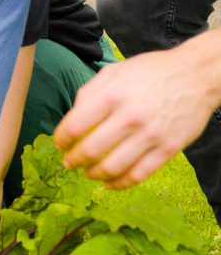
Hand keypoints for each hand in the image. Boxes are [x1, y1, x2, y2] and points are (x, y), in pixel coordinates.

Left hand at [54, 36, 220, 188]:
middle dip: (73, 160)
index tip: (59, 144)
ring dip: (93, 174)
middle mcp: (130, 116)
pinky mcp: (168, 149)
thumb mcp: (115, 70)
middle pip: (91, 150)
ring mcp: (151, 135)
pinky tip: (109, 183)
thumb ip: (90, 92)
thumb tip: (72, 116)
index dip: (62, 139)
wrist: (195, 75)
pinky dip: (119, 184)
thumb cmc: (152, 71)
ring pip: (113, 167)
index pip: (76, 124)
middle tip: (68, 162)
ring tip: (88, 173)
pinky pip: (138, 175)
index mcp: (113, 94)